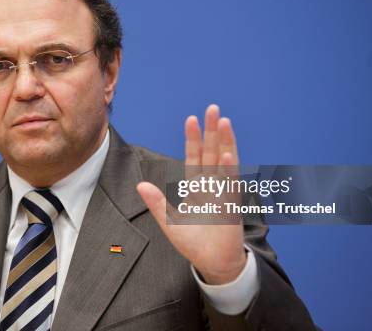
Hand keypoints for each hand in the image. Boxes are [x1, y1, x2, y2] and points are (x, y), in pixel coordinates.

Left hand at [137, 104, 245, 284]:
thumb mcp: (169, 222)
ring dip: (224, 142)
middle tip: (212, 108)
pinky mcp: (231, 206)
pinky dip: (227, 170)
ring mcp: (223, 193)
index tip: (191, 120)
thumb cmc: (193, 243)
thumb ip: (157, 203)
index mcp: (196, 188)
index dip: (193, 139)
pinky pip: (229, 185)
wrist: (213, 263)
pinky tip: (225, 154)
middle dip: (212, 131)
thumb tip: (140, 185)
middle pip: (211, 152)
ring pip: (224, 162)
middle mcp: (211, 186)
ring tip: (223, 121)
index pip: (195, 158)